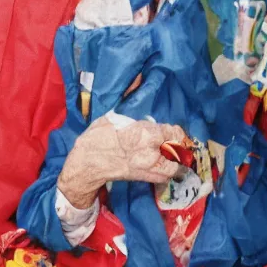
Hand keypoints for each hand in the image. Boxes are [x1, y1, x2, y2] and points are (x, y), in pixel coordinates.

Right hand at [57, 115, 185, 209]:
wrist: (88, 163)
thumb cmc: (98, 138)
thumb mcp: (113, 117)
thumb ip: (130, 114)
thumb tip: (136, 88)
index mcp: (146, 133)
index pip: (172, 132)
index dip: (175, 131)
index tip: (173, 131)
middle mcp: (152, 151)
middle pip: (177, 149)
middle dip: (178, 145)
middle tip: (175, 143)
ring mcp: (150, 167)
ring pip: (175, 165)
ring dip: (177, 161)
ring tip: (173, 156)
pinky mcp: (145, 178)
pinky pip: (165, 176)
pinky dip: (168, 172)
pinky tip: (165, 166)